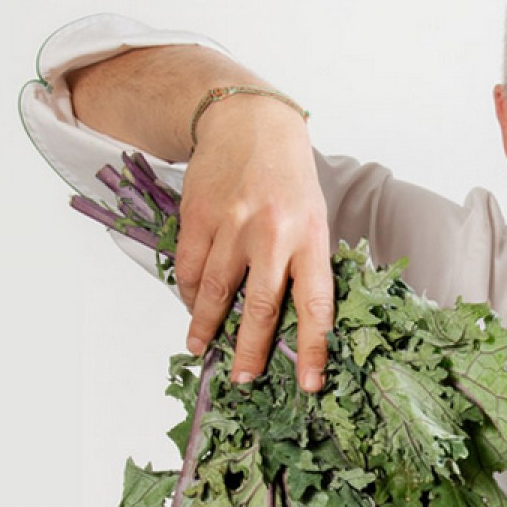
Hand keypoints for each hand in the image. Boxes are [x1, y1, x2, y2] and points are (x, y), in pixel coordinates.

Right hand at [175, 96, 332, 391]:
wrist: (250, 123)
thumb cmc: (289, 178)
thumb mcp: (314, 217)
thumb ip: (305, 263)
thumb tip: (295, 320)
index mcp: (311, 237)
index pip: (316, 304)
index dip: (314, 348)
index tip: (311, 383)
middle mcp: (272, 234)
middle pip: (261, 307)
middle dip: (250, 351)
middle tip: (243, 379)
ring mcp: (232, 225)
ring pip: (216, 292)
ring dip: (207, 326)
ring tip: (200, 349)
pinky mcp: (198, 216)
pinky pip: (189, 268)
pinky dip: (190, 293)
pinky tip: (192, 306)